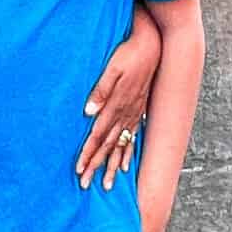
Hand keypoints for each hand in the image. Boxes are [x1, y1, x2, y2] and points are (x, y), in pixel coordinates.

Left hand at [76, 22, 158, 187]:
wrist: (153, 47)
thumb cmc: (129, 54)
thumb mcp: (112, 68)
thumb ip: (100, 91)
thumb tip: (88, 112)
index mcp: (115, 105)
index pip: (97, 135)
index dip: (87, 153)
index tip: (79, 170)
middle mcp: (125, 114)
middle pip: (107, 146)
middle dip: (96, 166)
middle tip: (86, 184)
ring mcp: (133, 114)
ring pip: (120, 146)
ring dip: (111, 165)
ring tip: (106, 184)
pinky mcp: (139, 111)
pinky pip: (132, 138)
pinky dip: (127, 153)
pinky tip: (124, 165)